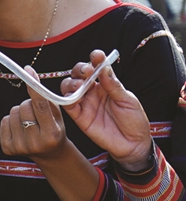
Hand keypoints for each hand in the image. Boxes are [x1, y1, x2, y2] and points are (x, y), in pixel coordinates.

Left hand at [0, 66, 72, 162]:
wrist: (49, 154)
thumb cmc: (54, 129)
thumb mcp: (57, 116)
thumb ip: (46, 98)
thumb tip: (30, 74)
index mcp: (52, 134)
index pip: (40, 105)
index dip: (33, 86)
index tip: (28, 71)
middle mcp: (36, 142)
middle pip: (23, 107)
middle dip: (28, 104)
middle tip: (35, 113)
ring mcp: (20, 146)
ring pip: (13, 112)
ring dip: (20, 112)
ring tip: (29, 122)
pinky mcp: (7, 148)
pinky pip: (4, 121)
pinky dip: (11, 121)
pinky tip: (20, 129)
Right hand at [61, 50, 154, 171]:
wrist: (133, 145)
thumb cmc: (134, 121)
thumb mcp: (128, 100)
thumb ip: (113, 85)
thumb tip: (103, 67)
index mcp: (106, 85)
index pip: (96, 68)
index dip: (94, 60)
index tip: (96, 56)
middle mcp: (93, 92)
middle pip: (78, 75)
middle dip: (80, 70)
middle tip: (87, 72)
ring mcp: (84, 103)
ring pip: (68, 86)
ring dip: (71, 83)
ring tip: (80, 85)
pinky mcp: (78, 116)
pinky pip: (66, 104)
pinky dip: (65, 98)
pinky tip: (72, 96)